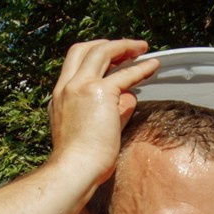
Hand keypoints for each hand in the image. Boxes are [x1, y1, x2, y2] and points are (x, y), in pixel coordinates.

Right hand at [48, 40, 158, 187]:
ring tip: (141, 48)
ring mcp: (81, 87)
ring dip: (124, 47)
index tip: (110, 59)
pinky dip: (141, 67)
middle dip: (106, 44)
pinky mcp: (100, 93)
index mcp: (60, 96)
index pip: (73, 64)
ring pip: (102, 52)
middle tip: (127, 49)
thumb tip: (130, 98)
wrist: (74, 169)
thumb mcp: (88, 129)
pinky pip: (125, 74)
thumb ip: (109, 110)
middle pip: (84, 49)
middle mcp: (67, 87)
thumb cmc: (80, 161)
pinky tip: (153, 66)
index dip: (92, 55)